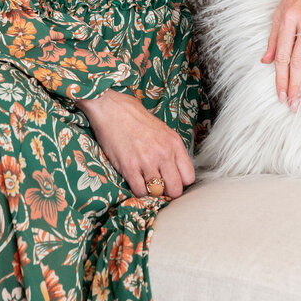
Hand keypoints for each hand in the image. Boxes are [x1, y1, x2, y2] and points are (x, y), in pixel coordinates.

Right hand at [76, 90, 195, 199]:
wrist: (111, 108)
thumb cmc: (135, 117)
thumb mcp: (163, 130)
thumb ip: (171, 150)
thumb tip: (175, 172)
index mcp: (174, 144)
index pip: (189, 177)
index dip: (180, 182)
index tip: (171, 180)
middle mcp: (164, 154)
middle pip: (176, 189)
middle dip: (167, 191)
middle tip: (159, 185)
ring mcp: (147, 161)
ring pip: (157, 192)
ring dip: (151, 190)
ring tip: (145, 181)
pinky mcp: (129, 167)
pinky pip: (140, 191)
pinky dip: (138, 190)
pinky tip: (135, 180)